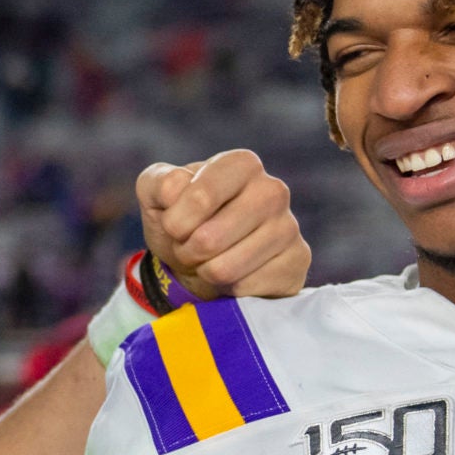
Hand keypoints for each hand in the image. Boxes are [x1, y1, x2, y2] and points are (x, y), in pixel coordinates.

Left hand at [138, 149, 310, 300]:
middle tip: (191, 248)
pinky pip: (247, 289)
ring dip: (206, 272)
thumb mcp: (156, 196)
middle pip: (211, 238)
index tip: (173, 226)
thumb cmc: (181, 223)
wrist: (202, 262)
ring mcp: (289, 226)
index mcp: (241, 164)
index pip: (201, 197)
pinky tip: (235, 276)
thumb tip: (177, 187)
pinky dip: (229, 290)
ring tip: (210, 261)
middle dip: (188, 251)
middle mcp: (273, 190)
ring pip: (227, 268)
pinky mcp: (297, 262)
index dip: (176, 223)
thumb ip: (159, 182)